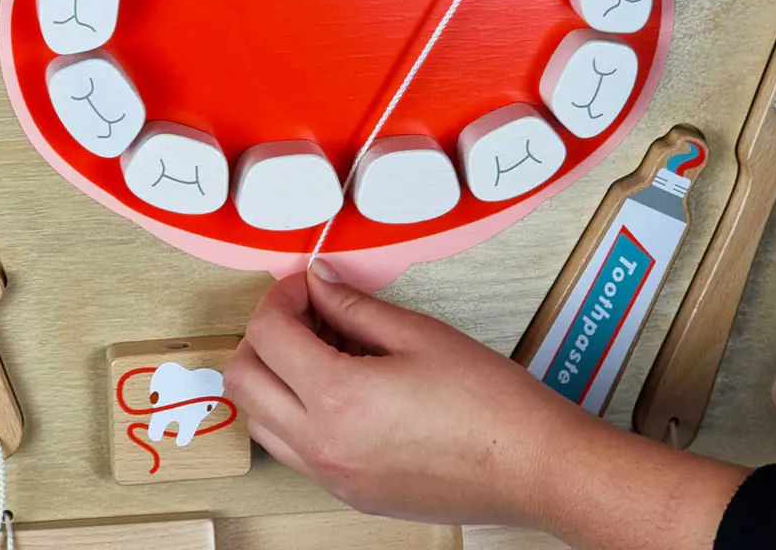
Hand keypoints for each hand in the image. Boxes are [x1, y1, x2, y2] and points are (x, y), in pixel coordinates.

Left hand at [225, 263, 749, 546]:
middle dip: (263, 335)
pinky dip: (294, 410)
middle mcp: (321, 445)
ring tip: (323, 347)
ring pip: (260, 419)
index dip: (281, 297)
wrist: (531, 467)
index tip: (305, 284)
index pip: (268, 335)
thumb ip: (353, 306)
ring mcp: (331, 476)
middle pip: (244, 380)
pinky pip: (292, 448)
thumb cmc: (487, 400)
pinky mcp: (349, 493)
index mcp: (336, 398)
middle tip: (304, 311)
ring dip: (274, 375)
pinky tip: (340, 386)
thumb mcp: (416, 333)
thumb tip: (317, 282)